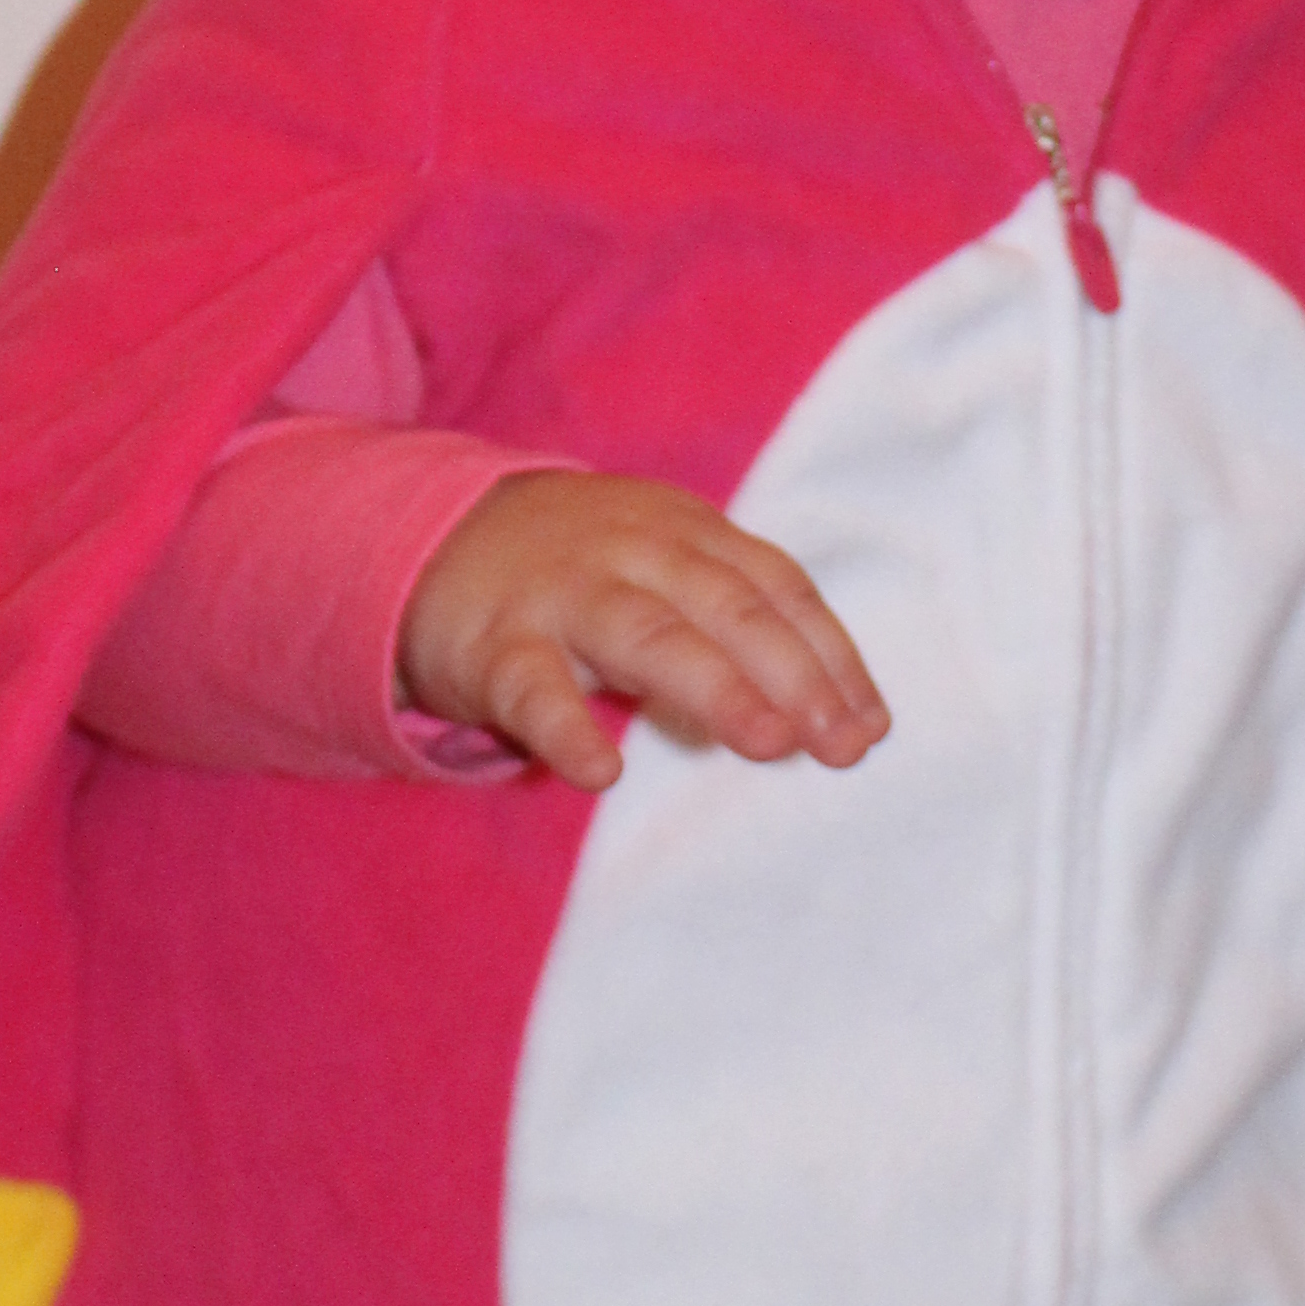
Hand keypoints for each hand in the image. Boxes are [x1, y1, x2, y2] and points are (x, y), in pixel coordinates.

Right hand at [399, 469, 891, 790]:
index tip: (870, 723)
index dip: (830, 654)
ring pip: (646, 634)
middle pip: (728, 605)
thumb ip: (734, 625)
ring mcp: (564, 593)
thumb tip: (824, 716)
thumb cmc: (583, 569)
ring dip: (714, 686)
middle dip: (793, 672)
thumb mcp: (663, 567)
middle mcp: (635, 552)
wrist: (434, 533)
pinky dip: (568, 728)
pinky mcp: (496, 643)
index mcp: (689, 532)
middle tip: (841, 743)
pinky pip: (534, 686)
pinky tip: (603, 773)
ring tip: (769, 744)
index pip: (776, 587)